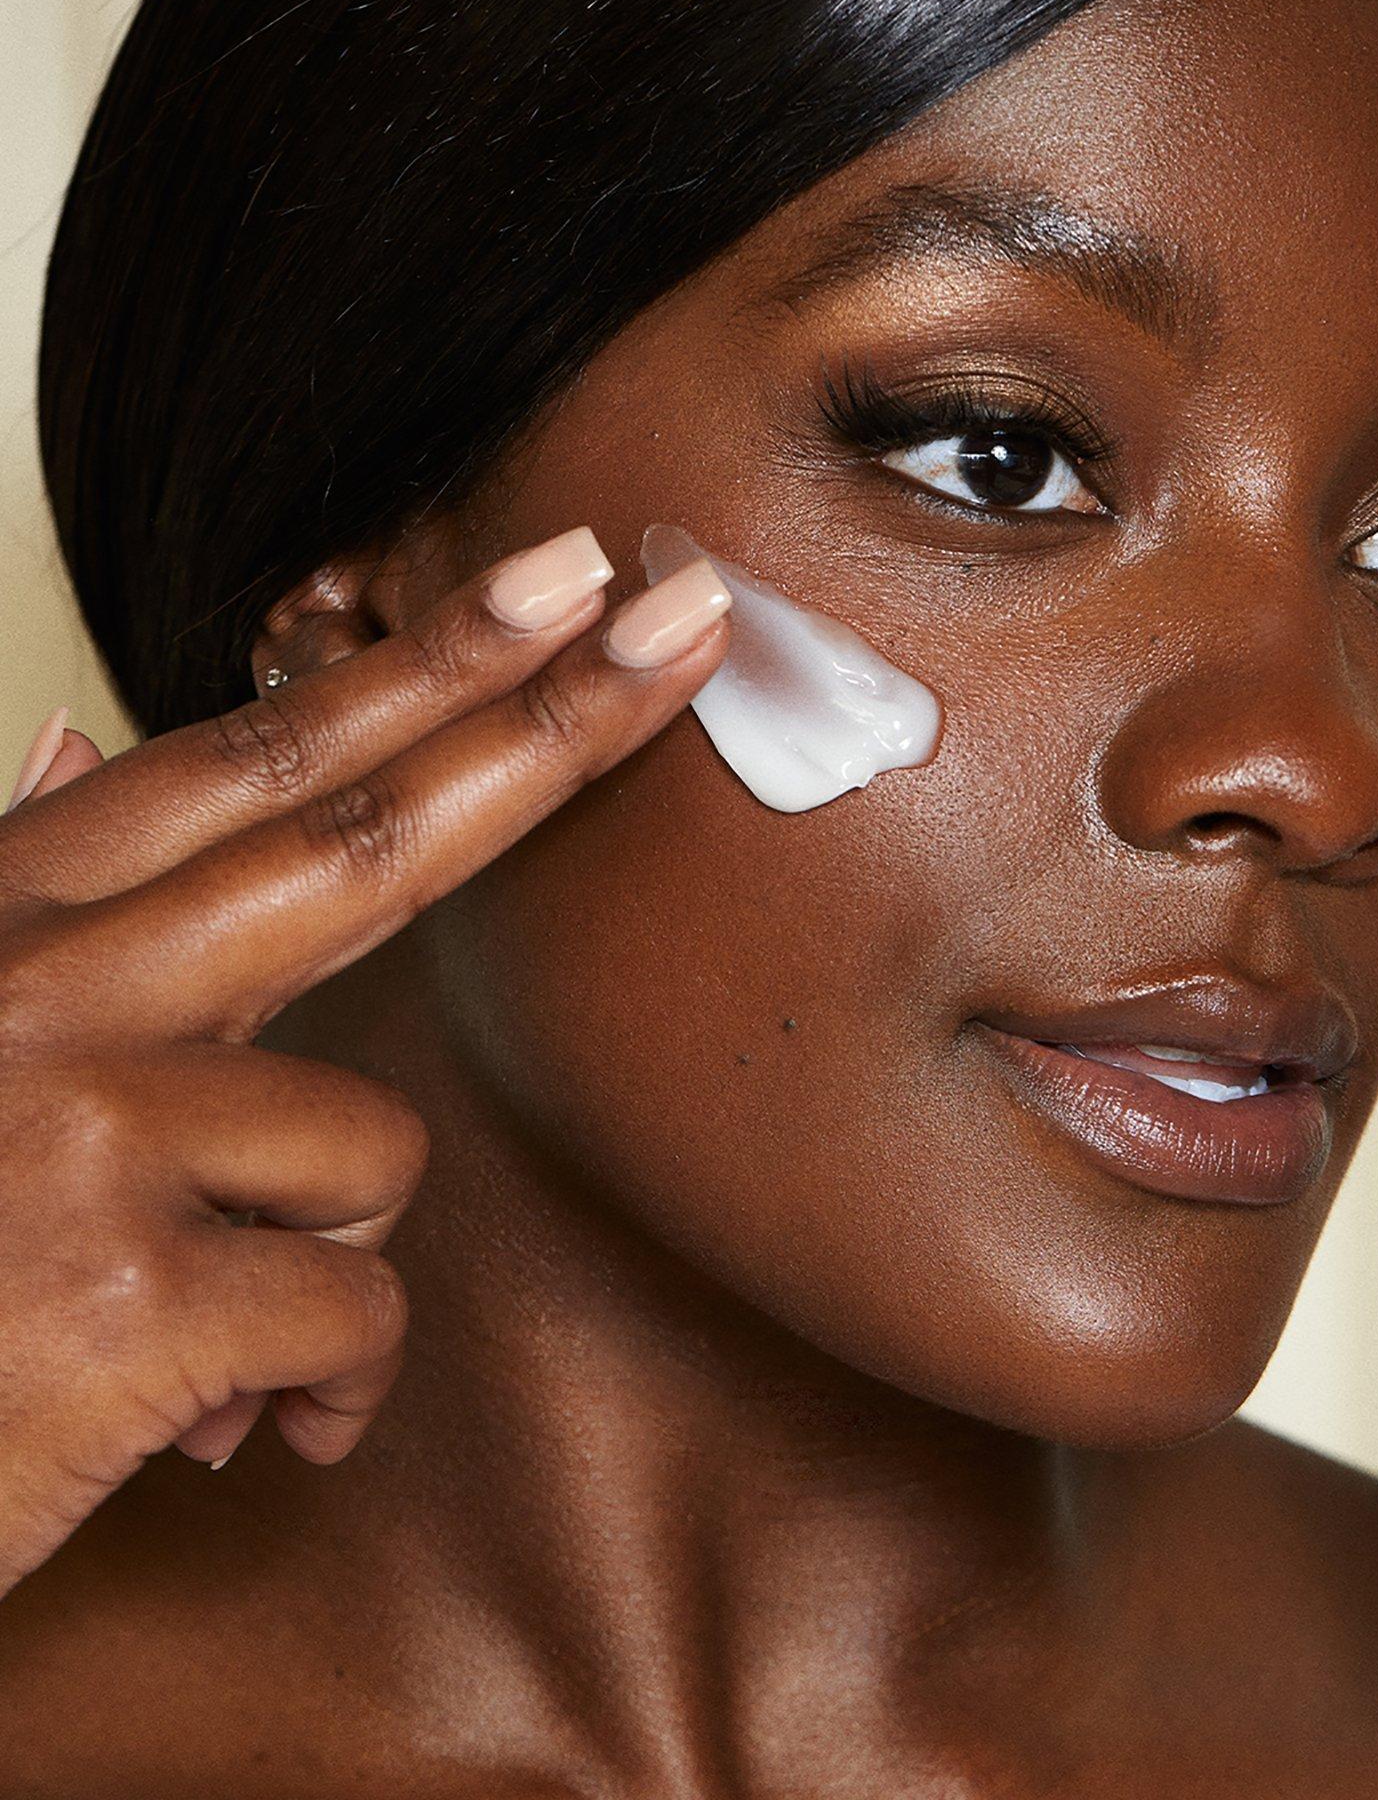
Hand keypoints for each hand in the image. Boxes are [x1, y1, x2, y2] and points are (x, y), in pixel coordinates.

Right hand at [0, 525, 728, 1598]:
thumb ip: (32, 908)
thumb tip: (69, 745)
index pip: (247, 763)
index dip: (419, 664)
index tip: (556, 577)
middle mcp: (34, 996)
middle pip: (356, 840)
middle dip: (543, 722)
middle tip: (684, 620)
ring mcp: (78, 1132)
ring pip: (371, 1141)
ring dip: (336, 1239)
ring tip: (213, 1324)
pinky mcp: (123, 1296)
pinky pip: (356, 1306)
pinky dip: (329, 1382)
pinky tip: (224, 1428)